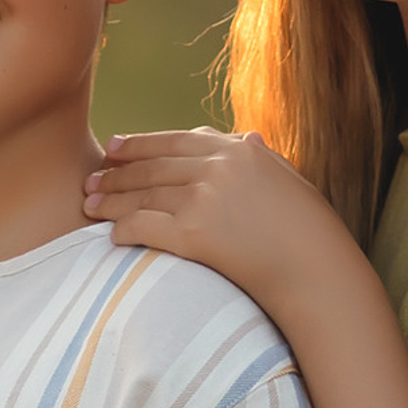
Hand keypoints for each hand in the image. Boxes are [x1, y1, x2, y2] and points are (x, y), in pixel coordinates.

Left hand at [83, 129, 356, 317]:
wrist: (318, 270)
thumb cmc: (309, 232)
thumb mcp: (287, 179)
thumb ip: (259, 157)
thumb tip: (246, 137)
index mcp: (238, 149)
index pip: (176, 141)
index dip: (140, 144)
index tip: (115, 148)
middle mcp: (218, 167)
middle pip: (153, 166)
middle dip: (117, 172)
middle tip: (91, 178)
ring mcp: (204, 198)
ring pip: (143, 194)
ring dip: (111, 199)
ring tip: (89, 204)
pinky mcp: (194, 233)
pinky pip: (144, 226)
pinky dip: (123, 228)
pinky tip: (111, 234)